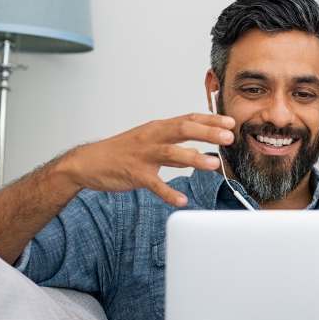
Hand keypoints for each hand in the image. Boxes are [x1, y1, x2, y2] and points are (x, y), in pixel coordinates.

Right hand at [61, 113, 234, 206]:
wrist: (87, 162)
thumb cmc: (121, 152)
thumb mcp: (150, 144)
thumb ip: (175, 150)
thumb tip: (198, 154)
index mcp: (158, 128)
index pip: (189, 119)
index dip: (211, 120)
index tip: (230, 122)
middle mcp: (152, 137)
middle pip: (183, 129)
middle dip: (208, 132)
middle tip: (229, 138)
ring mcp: (143, 154)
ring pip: (171, 152)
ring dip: (194, 159)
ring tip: (213, 165)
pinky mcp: (134, 173)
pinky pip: (154, 183)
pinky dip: (168, 192)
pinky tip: (181, 200)